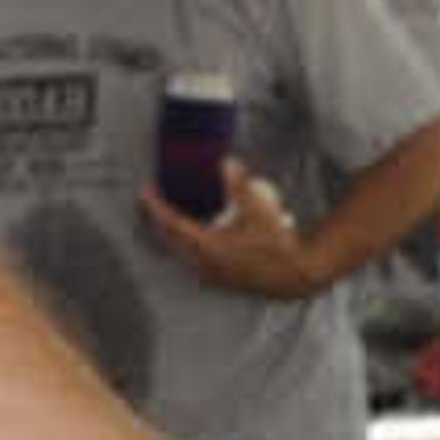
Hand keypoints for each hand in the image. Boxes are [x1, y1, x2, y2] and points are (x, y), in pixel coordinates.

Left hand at [147, 166, 312, 300]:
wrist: (294, 275)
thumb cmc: (278, 243)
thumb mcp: (259, 208)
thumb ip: (239, 183)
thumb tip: (225, 161)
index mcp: (207, 247)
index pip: (170, 224)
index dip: (154, 205)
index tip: (145, 190)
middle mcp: (202, 264)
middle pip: (165, 240)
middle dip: (152, 218)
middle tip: (147, 200)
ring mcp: (208, 274)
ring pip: (175, 252)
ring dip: (165, 233)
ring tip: (161, 215)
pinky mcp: (216, 278)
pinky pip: (188, 259)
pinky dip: (180, 243)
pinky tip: (185, 233)